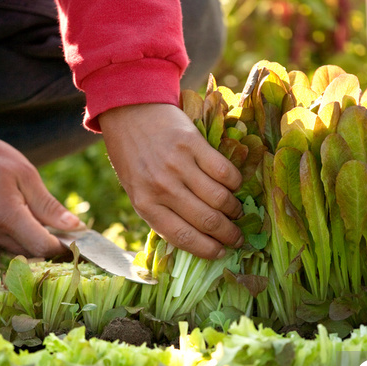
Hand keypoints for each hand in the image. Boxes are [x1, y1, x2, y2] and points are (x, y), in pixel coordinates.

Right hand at [0, 101, 79, 256]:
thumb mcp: (25, 174)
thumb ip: (49, 205)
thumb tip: (76, 227)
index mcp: (7, 217)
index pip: (44, 247)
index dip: (67, 248)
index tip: (84, 241)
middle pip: (35, 253)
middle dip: (58, 247)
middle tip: (78, 235)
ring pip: (23, 250)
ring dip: (42, 242)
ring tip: (59, 226)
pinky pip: (11, 242)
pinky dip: (26, 236)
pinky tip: (34, 219)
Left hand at [99, 103, 243, 258]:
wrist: (128, 112)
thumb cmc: (132, 155)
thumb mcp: (136, 188)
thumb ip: (160, 210)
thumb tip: (194, 236)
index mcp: (145, 204)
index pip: (183, 237)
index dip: (207, 249)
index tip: (221, 253)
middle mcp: (162, 187)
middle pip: (206, 220)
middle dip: (228, 234)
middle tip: (237, 237)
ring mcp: (178, 165)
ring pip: (220, 198)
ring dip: (234, 209)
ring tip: (237, 212)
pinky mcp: (193, 143)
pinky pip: (224, 171)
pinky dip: (234, 182)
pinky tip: (234, 185)